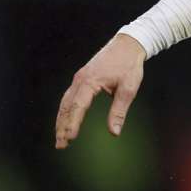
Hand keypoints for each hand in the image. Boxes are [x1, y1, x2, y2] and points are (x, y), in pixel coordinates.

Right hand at [55, 34, 146, 148]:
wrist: (128, 44)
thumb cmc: (129, 65)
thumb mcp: (128, 89)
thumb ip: (119, 111)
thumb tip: (114, 132)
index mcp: (90, 82)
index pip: (78, 107)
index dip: (73, 124)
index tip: (70, 139)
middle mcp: (80, 80)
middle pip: (67, 107)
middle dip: (62, 127)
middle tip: (60, 145)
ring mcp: (78, 78)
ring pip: (65, 102)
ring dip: (61, 120)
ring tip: (60, 138)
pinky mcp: (81, 78)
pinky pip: (69, 97)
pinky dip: (66, 110)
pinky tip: (65, 120)